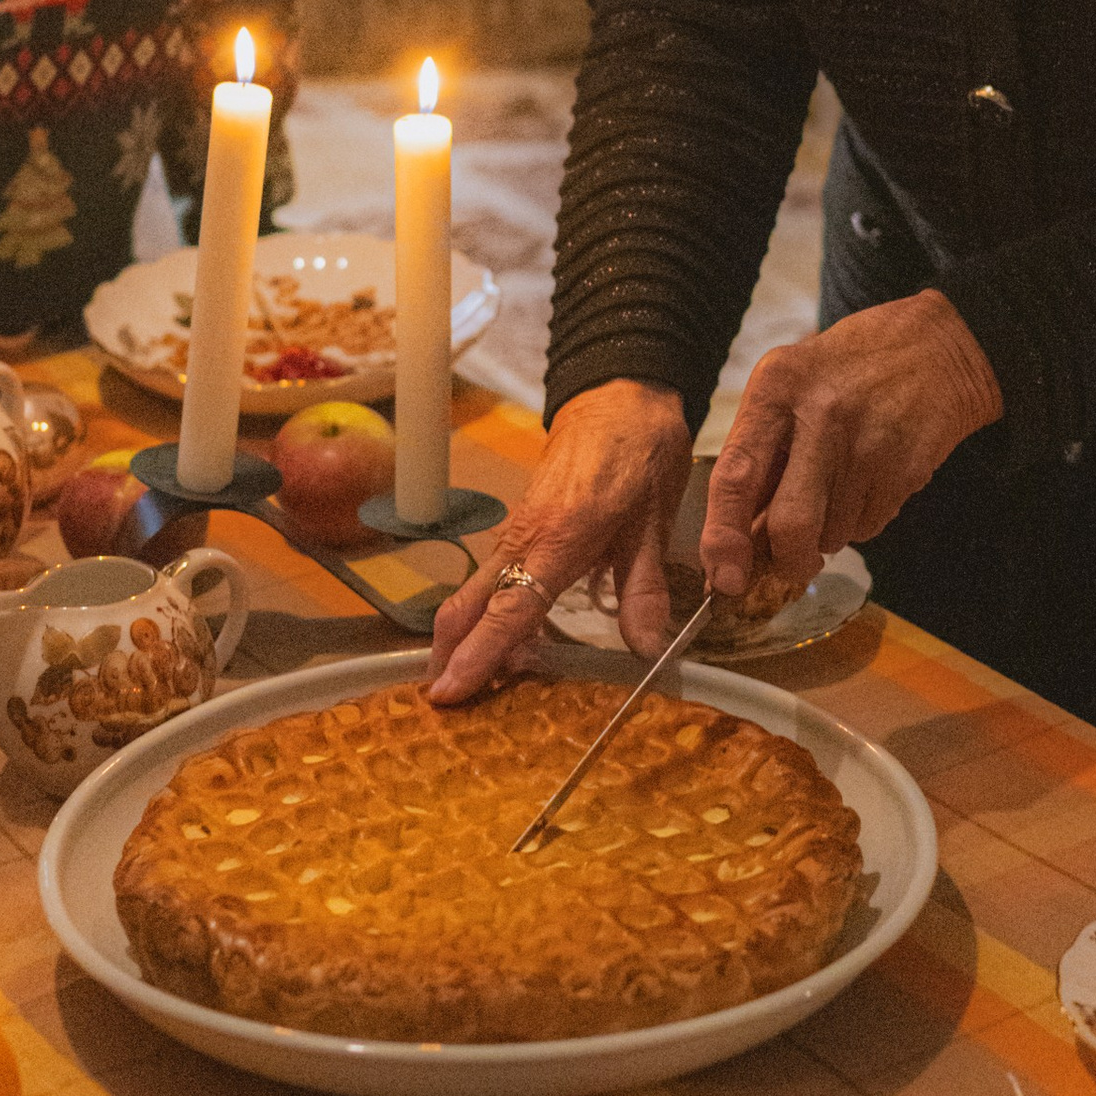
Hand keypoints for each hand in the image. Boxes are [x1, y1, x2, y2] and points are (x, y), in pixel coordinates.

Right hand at [424, 380, 692, 704]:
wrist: (620, 395)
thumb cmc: (640, 451)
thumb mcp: (655, 521)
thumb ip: (644, 588)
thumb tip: (646, 648)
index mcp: (558, 538)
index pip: (509, 610)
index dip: (479, 655)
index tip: (450, 690)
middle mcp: (525, 537)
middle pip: (470, 605)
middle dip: (449, 654)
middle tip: (441, 701)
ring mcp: (517, 531)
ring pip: (476, 595)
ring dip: (466, 638)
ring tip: (469, 685)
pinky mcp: (521, 526)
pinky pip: (493, 579)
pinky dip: (487, 615)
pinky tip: (506, 645)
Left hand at [699, 291, 1000, 592]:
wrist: (937, 349)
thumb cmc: (848, 371)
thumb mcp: (790, 387)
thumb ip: (759, 453)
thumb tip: (738, 540)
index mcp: (775, 389)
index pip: (735, 476)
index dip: (724, 538)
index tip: (723, 579)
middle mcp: (819, 416)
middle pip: (791, 525)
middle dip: (787, 562)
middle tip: (791, 564)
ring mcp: (866, 444)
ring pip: (832, 535)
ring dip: (828, 535)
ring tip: (839, 488)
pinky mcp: (904, 468)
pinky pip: (867, 526)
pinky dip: (859, 522)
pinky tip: (868, 481)